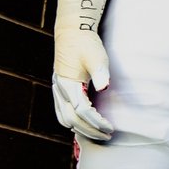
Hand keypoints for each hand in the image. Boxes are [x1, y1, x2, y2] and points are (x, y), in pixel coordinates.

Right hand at [51, 25, 113, 141]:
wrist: (72, 33)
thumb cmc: (86, 44)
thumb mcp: (96, 56)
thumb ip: (100, 72)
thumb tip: (105, 88)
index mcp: (68, 84)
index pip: (82, 111)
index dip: (96, 122)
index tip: (110, 128)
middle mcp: (59, 89)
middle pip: (71, 119)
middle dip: (89, 130)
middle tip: (107, 136)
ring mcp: (57, 90)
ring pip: (64, 118)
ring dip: (80, 129)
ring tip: (98, 134)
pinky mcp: (60, 90)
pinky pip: (62, 112)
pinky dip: (72, 122)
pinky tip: (85, 125)